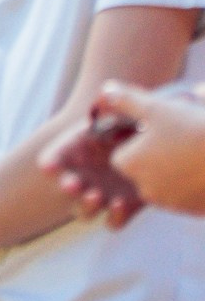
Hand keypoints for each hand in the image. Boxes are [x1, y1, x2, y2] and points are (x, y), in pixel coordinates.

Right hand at [39, 107, 147, 228]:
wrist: (153, 139)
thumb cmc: (133, 122)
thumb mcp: (124, 109)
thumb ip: (114, 101)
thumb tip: (105, 92)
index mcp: (76, 153)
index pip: (53, 160)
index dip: (50, 163)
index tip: (49, 166)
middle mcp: (82, 177)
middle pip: (66, 188)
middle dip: (67, 187)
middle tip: (73, 185)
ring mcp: (100, 194)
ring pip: (84, 210)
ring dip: (86, 205)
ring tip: (97, 196)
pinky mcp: (122, 208)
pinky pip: (113, 221)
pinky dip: (115, 217)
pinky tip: (123, 204)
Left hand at [90, 81, 204, 216]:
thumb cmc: (195, 128)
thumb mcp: (158, 108)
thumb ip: (127, 101)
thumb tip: (105, 90)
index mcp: (130, 165)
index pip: (123, 154)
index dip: (140, 142)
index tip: (160, 132)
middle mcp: (143, 189)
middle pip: (145, 170)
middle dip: (159, 158)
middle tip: (184, 140)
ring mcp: (169, 203)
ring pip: (167, 183)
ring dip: (178, 171)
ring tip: (197, 152)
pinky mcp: (192, 210)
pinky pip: (188, 195)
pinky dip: (195, 184)